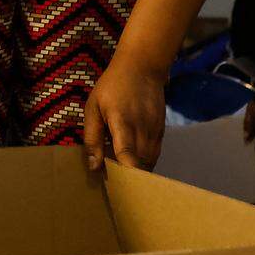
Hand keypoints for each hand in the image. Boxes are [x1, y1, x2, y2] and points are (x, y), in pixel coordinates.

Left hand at [83, 51, 166, 171]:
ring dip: (136, 172)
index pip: (127, 156)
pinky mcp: (162, 132)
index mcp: (122, 123)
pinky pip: (154, 155)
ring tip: (120, 172)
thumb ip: (93, 138)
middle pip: (140, 166)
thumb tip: (94, 166)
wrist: (143, 67)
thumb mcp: (93, 108)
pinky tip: (131, 160)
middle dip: (127, 179)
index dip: (123, 175)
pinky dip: (143, 162)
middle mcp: (143, 130)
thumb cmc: (112, 87)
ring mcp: (155, 131)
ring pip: (149, 163)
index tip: (113, 187)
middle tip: (111, 183)